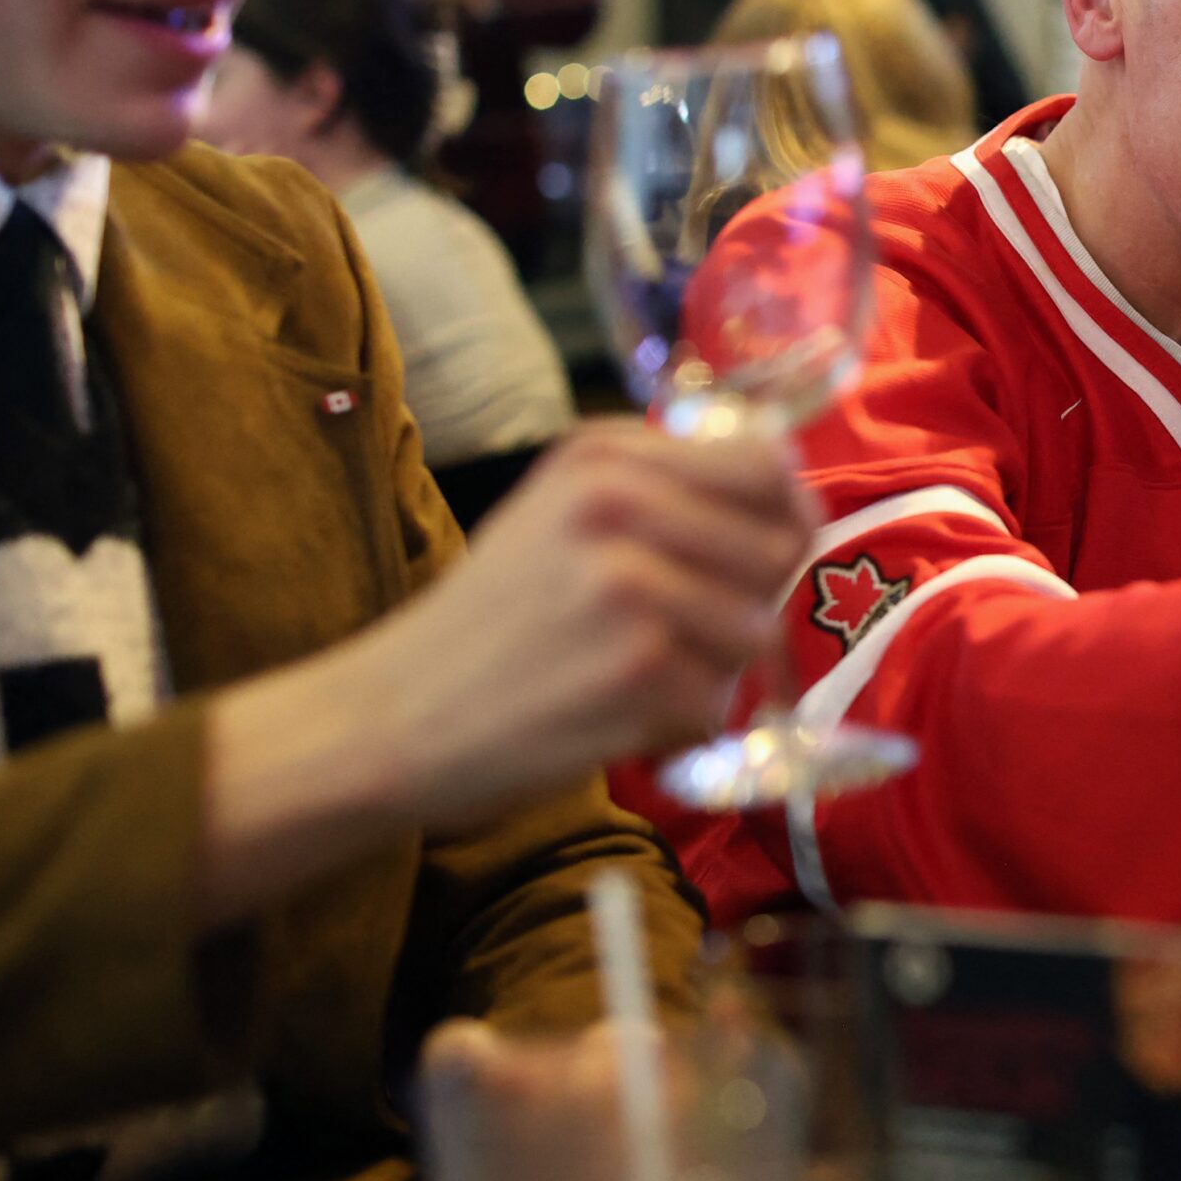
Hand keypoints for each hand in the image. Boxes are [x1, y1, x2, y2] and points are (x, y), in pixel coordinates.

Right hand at [370, 422, 816, 825]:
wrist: (391, 713)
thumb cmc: (493, 617)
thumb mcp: (558, 512)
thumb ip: (664, 489)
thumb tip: (789, 487)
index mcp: (602, 456)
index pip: (765, 465)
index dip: (782, 515)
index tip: (762, 548)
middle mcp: (617, 505)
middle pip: (778, 548)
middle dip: (752, 599)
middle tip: (689, 630)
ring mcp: (630, 587)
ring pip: (757, 630)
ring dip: (715, 668)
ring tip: (639, 672)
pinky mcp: (638, 670)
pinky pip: (718, 701)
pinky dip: (680, 723)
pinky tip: (615, 715)